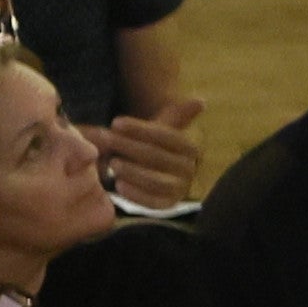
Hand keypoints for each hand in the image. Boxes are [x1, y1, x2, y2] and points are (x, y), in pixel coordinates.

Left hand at [90, 100, 208, 211]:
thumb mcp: (166, 128)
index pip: (165, 135)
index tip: (115, 122)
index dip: (139, 128)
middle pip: (156, 156)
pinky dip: (135, 194)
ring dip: (131, 171)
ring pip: (155, 180)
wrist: (156, 174)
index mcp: (191, 147)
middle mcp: (189, 168)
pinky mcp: (168, 205)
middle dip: (128, 146)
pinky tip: (118, 185)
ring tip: (111, 163)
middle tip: (106, 139)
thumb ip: (179, 115)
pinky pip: (152, 202)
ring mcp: (180, 188)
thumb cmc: (156, 147)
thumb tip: (201, 101)